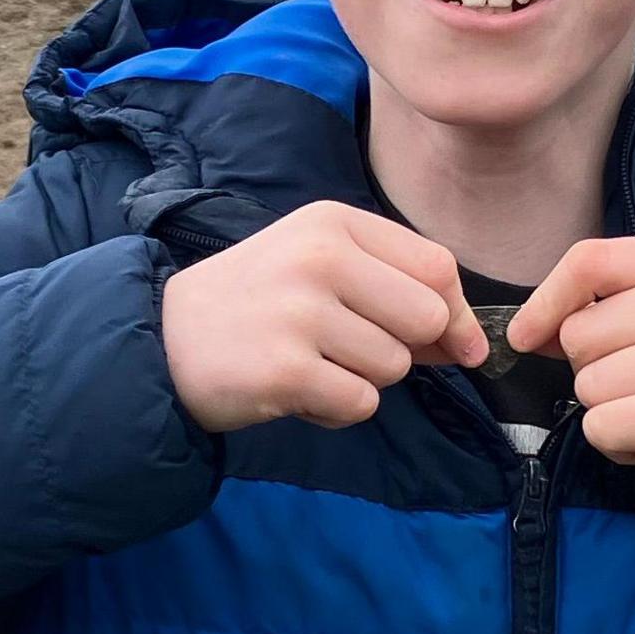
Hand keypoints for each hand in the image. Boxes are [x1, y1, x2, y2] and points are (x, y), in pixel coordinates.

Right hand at [162, 201, 485, 431]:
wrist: (161, 340)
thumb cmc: (255, 304)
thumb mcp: (320, 268)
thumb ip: (396, 292)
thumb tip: (473, 343)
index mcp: (333, 223)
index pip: (436, 266)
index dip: (454, 313)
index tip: (449, 343)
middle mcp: (320, 259)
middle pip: (426, 318)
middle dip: (404, 349)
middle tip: (350, 350)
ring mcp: (301, 314)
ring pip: (394, 367)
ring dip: (362, 380)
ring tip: (311, 365)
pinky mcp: (285, 371)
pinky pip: (360, 403)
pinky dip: (337, 409)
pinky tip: (298, 391)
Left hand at [511, 238, 634, 515]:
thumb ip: (621, 307)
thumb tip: (530, 328)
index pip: (589, 260)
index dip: (546, 300)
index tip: (528, 335)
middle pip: (579, 333)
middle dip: (599, 372)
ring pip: (587, 385)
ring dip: (615, 414)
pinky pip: (601, 427)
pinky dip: (623, 447)